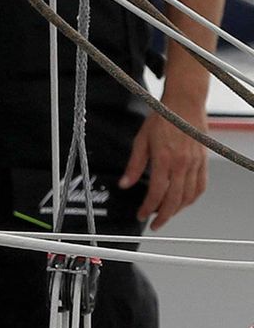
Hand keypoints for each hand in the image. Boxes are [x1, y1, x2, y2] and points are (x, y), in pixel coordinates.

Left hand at [118, 102, 207, 229]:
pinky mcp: (203, 161)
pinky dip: (192, 199)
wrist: (184, 103)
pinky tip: (183, 202)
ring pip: (189, 196)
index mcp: (164, 158)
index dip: (148, 208)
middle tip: (155, 224)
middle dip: (163, 216)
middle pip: (174, 199)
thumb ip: (134, 165)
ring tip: (166, 214)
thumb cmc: (163, 118)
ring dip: (177, 209)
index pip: (157, 192)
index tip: (142, 215)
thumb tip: (125, 184)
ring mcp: (195, 163)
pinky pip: (201, 187)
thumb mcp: (141, 139)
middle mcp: (182, 163)